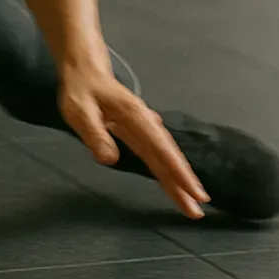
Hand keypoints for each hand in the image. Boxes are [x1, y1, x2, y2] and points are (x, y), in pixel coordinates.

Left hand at [59, 63, 209, 219]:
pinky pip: (156, 153)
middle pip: (167, 155)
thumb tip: (110, 159)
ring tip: (191, 202)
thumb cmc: (81, 90)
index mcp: (135, 117)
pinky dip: (167, 168)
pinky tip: (175, 182)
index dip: (177, 171)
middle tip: (198, 207)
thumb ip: (94, 133)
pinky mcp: (138, 133)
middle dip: (184, 181)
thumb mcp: (79, 110)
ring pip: (163, 156)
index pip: (160, 148)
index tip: (194, 192)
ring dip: (178, 178)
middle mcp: (145, 123)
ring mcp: (143, 128)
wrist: (84, 71)